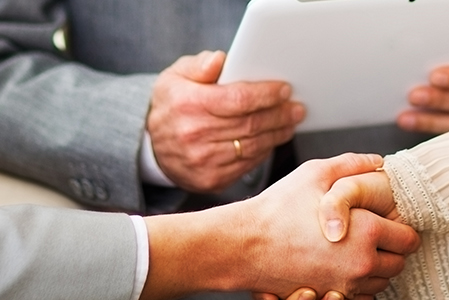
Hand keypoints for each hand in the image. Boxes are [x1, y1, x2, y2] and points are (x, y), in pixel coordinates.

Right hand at [141, 154, 418, 299]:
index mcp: (366, 232)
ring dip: (377, 267)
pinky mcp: (330, 297)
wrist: (243, 246)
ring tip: (357, 248)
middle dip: (392, 249)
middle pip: (399, 263)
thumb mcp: (315, 174)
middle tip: (375, 234)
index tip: (389, 220)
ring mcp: (346, 285)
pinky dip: (358, 284)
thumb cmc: (276, 211)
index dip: (401, 226)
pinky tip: (343, 266)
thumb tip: (376, 161)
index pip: (409, 238)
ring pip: (382, 282)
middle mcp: (361, 263)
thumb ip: (351, 164)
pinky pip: (361, 296)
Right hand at [148, 50, 305, 192]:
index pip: (238, 99)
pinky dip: (264, 151)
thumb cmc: (172, 105)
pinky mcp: (211, 179)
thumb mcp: (175, 76)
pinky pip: (247, 164)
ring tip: (290, 122)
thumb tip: (221, 60)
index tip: (285, 90)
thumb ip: (199, 65)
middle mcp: (194, 135)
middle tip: (296, 107)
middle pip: (250, 124)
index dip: (266, 95)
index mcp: (188, 104)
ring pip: (253, 146)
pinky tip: (272, 139)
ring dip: (277, 134)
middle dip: (279, 114)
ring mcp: (203, 161)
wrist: (151, 146)